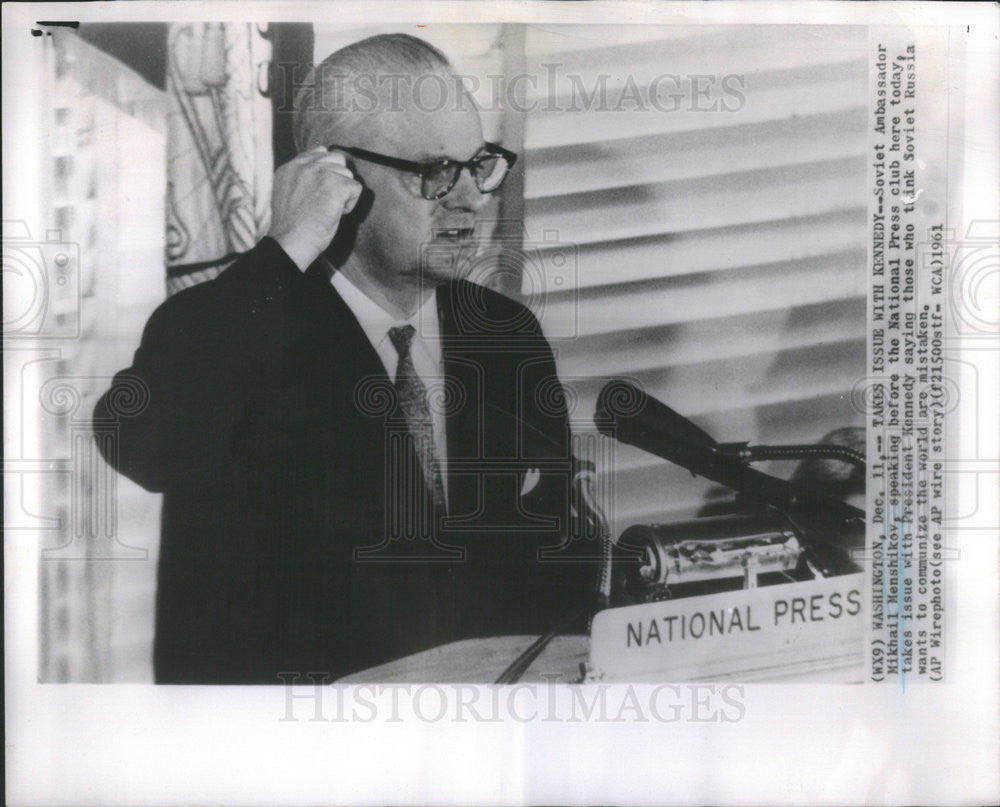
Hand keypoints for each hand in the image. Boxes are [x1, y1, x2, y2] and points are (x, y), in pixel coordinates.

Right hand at [267, 147, 362, 270]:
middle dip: (338, 179)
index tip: (325, 188)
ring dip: (344, 193)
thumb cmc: (291, 226)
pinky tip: (336, 214)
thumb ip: (301, 178)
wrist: (290, 242)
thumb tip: (322, 174)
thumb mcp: (287, 193)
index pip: (319, 152)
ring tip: (328, 209)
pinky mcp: (335, 185)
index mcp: (291, 167)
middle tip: (328, 201)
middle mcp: (304, 165)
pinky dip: (350, 204)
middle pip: (337, 159)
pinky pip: (356, 188)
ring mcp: (320, 173)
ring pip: (347, 174)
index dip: (328, 170)